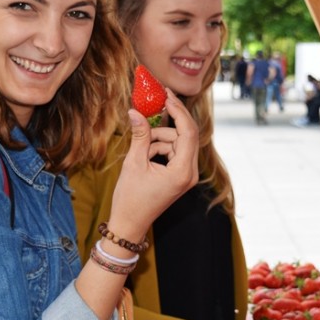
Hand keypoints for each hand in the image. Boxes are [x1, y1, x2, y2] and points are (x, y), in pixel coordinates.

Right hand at [110, 88, 198, 236]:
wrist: (130, 223)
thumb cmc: (130, 198)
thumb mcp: (133, 163)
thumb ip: (140, 135)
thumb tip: (135, 111)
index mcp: (182, 171)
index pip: (188, 133)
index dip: (178, 111)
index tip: (166, 96)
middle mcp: (190, 173)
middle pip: (186, 135)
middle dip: (169, 121)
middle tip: (158, 102)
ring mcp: (187, 175)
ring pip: (177, 142)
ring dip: (158, 139)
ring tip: (139, 150)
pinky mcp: (180, 175)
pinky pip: (174, 151)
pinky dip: (159, 148)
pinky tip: (144, 155)